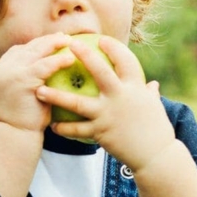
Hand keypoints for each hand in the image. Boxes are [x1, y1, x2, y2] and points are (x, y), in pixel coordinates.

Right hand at [0, 33, 73, 134]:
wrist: (16, 134)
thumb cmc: (25, 119)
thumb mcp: (22, 93)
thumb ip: (28, 78)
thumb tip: (47, 67)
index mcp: (1, 69)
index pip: (21, 50)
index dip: (38, 44)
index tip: (54, 41)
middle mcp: (4, 67)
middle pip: (29, 47)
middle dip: (48, 40)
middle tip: (66, 38)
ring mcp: (11, 72)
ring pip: (37, 51)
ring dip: (55, 43)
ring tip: (71, 42)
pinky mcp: (22, 79)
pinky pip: (44, 65)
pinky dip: (58, 60)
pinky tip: (71, 59)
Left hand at [36, 36, 175, 172]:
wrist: (156, 156)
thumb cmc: (157, 131)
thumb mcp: (155, 108)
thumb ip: (150, 94)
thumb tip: (153, 85)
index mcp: (136, 87)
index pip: (125, 60)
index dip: (114, 48)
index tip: (102, 40)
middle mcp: (121, 97)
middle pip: (100, 71)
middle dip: (85, 55)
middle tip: (69, 45)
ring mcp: (109, 114)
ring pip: (77, 103)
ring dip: (56, 96)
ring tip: (39, 91)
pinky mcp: (101, 132)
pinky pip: (77, 130)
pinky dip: (64, 129)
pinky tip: (53, 126)